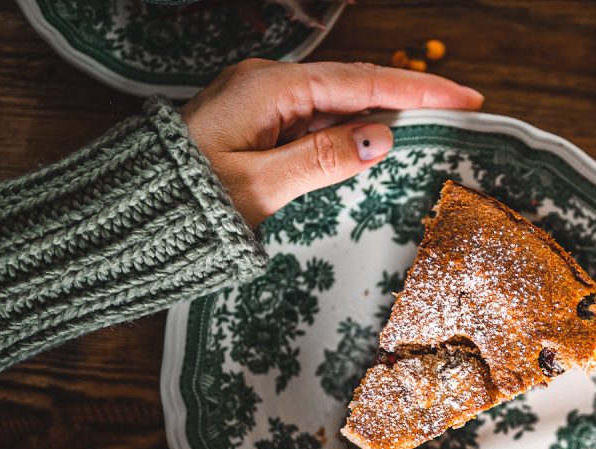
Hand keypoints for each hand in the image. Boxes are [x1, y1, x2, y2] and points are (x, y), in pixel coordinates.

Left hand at [183, 60, 483, 226]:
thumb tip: (382, 137)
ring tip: (430, 135)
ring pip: (335, 107)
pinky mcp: (257, 127)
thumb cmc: (186, 203)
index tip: (466, 98)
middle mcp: (267, 86)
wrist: (129, 218)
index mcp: (269, 88)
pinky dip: (348, 137)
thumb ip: (324, 159)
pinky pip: (314, 125)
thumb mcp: (261, 186)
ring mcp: (261, 106)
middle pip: (353, 87)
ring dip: (380, 121)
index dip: (418, 91)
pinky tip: (374, 151)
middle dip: (407, 100)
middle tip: (460, 114)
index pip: (360, 82)